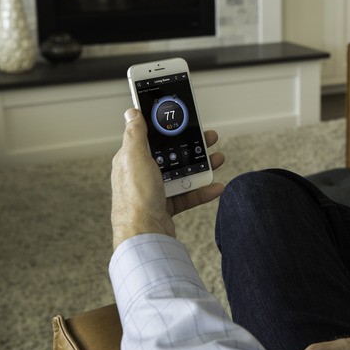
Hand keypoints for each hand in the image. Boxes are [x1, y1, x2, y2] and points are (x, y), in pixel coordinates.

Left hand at [111, 108, 224, 249]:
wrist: (144, 237)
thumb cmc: (136, 199)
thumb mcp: (135, 159)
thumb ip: (135, 134)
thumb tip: (132, 112)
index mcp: (132, 160)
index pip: (151, 137)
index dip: (168, 127)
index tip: (184, 119)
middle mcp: (142, 175)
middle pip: (170, 154)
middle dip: (191, 146)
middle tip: (208, 137)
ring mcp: (154, 192)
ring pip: (182, 173)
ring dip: (201, 166)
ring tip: (218, 159)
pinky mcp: (166, 207)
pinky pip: (188, 195)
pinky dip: (203, 190)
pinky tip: (216, 186)